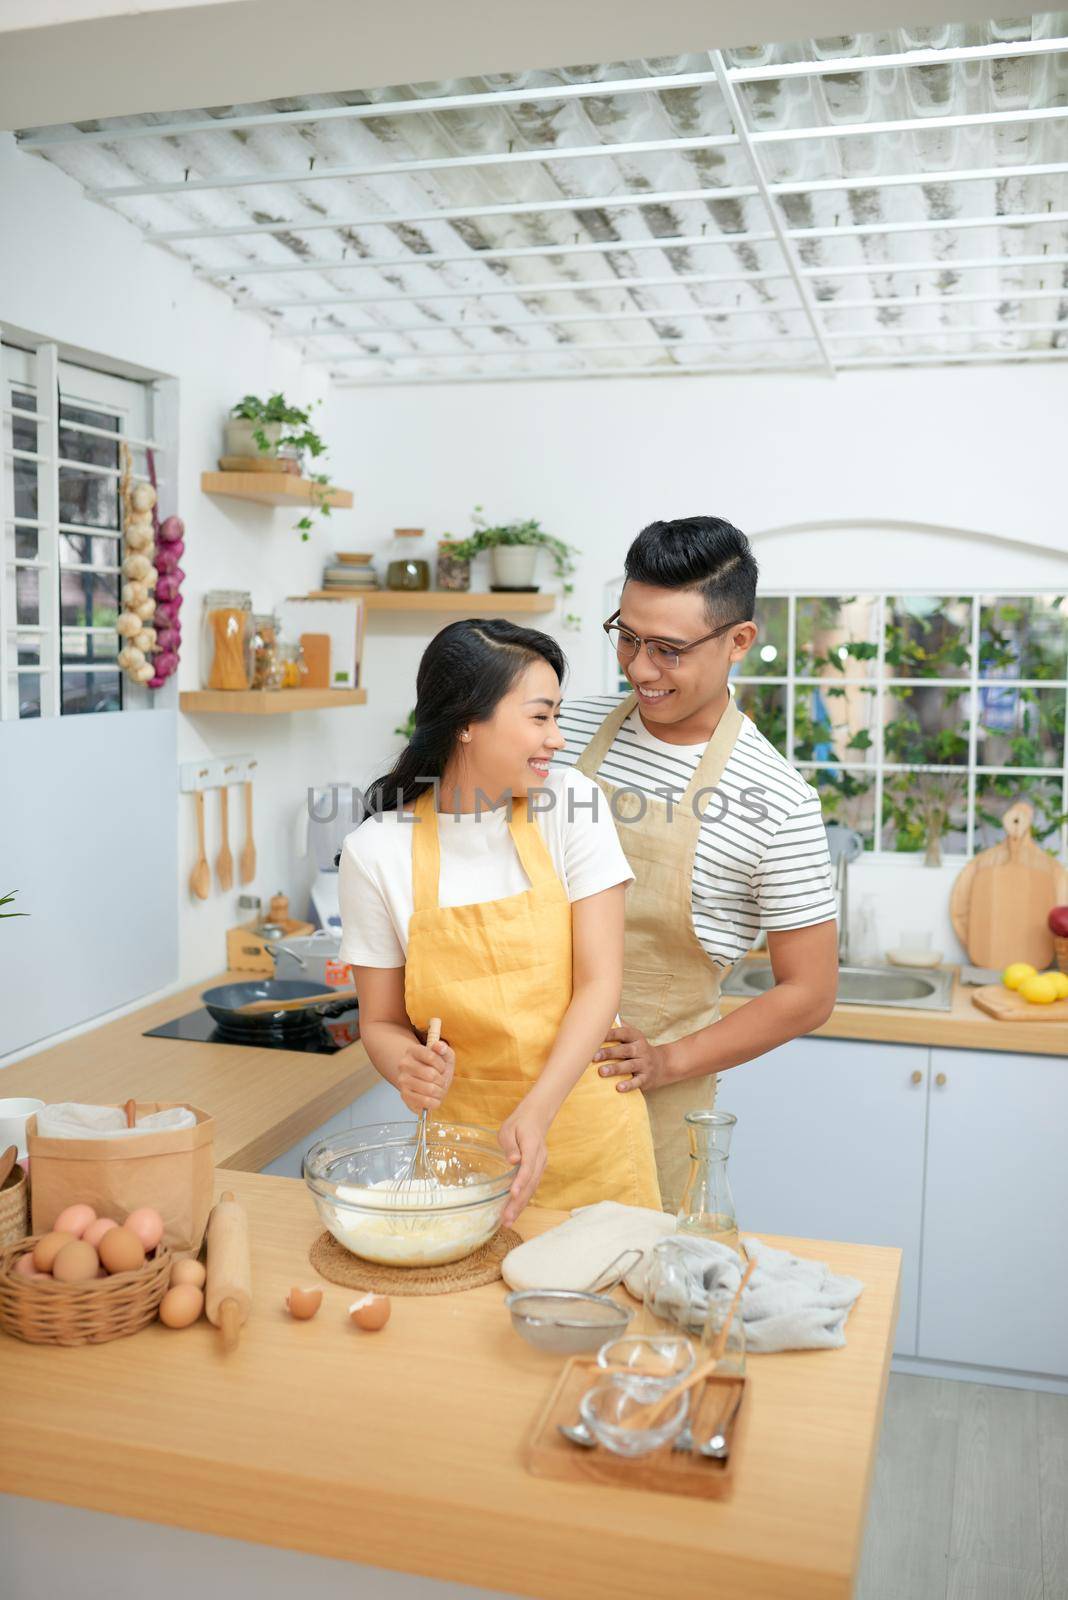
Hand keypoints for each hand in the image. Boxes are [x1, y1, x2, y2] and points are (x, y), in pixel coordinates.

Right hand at [395, 1035, 454, 1114]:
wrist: (427, 1083)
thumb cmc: (437, 1068)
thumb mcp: (445, 1056)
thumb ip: (443, 1049)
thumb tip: (439, 1046)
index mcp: (412, 1050)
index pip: (431, 1056)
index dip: (442, 1065)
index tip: (442, 1068)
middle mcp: (404, 1064)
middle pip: (431, 1074)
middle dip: (442, 1080)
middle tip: (441, 1081)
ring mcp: (402, 1080)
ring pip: (429, 1089)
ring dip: (440, 1092)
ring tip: (439, 1090)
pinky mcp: (404, 1095)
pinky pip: (424, 1101)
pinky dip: (434, 1102)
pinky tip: (434, 1099)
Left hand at [497, 1099, 550, 1225]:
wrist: (536, 1118)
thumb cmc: (519, 1124)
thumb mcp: (509, 1129)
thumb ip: (510, 1145)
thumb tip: (513, 1160)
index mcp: (532, 1146)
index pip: (528, 1167)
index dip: (521, 1181)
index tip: (513, 1194)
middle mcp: (540, 1159)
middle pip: (531, 1183)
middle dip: (519, 1202)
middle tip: (507, 1218)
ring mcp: (541, 1165)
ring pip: (532, 1188)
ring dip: (521, 1206)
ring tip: (508, 1221)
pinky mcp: (538, 1170)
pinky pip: (532, 1187)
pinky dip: (524, 1200)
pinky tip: (514, 1212)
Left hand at [594, 1022, 669, 1091]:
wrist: (662, 1064)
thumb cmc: (638, 1048)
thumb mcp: (632, 1035)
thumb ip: (619, 1025)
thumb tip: (601, 1011)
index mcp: (635, 1036)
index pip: (622, 1033)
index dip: (609, 1034)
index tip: (595, 1036)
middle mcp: (641, 1049)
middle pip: (624, 1050)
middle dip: (609, 1053)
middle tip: (593, 1056)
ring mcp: (644, 1064)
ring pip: (629, 1066)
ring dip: (615, 1069)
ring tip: (601, 1072)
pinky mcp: (646, 1078)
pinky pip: (638, 1082)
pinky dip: (629, 1085)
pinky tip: (618, 1088)